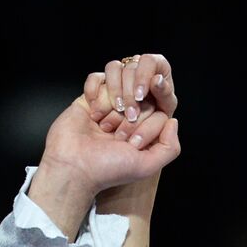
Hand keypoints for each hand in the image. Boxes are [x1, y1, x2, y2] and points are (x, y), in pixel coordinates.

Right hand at [39, 90, 178, 197]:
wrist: (73, 166)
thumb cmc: (108, 168)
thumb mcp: (147, 166)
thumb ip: (170, 147)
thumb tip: (173, 121)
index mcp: (144, 133)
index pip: (159, 114)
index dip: (146, 127)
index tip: (131, 144)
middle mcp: (129, 117)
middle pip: (142, 98)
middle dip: (128, 119)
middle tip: (115, 136)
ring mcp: (110, 105)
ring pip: (123, 84)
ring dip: (112, 105)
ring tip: (102, 125)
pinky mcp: (90, 97)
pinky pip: (99, 77)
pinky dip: (96, 93)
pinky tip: (92, 112)